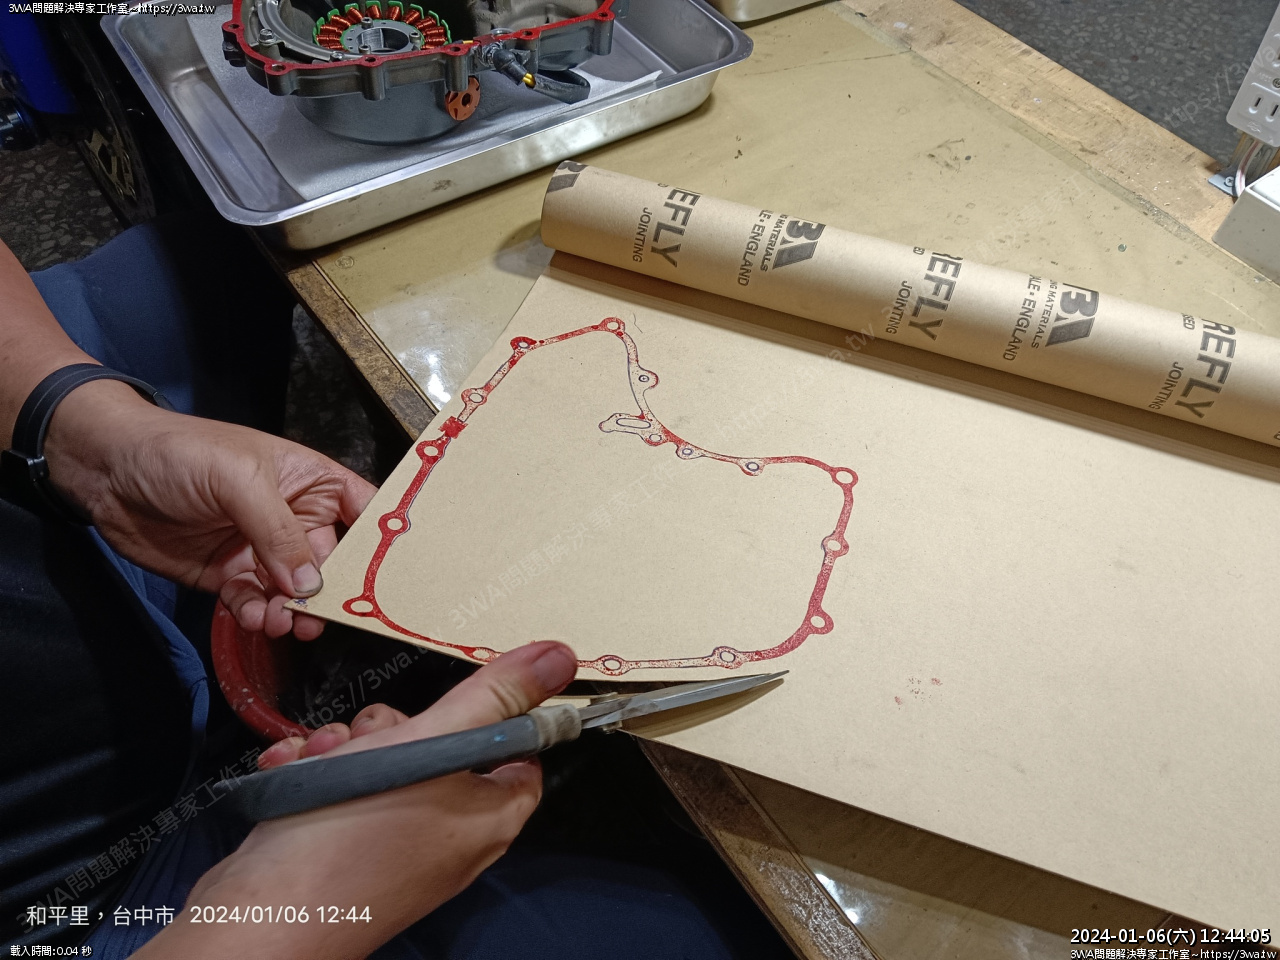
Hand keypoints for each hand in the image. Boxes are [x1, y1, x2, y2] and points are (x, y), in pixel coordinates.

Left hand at [43, 380, 375, 638]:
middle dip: (331, 591)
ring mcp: (261, 549)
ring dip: (294, 610)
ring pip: (295, 590)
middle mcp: (293, 518)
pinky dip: (259, 616)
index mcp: (309, 481)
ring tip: (282, 621)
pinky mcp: (229, 576)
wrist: (105, 470)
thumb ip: (278, 531)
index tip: (393, 576)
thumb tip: (310, 582)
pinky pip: (257, 603)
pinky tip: (254, 618)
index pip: (363, 511)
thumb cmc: (178, 452)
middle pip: (334, 562)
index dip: (382, 540)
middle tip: (322, 615)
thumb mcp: (237, 480)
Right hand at [135, 641, 577, 959]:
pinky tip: (291, 773)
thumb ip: (492, 697)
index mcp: (489, 817)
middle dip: (394, 725)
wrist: (259, 918)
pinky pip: (344, 790)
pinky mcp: (347, 849)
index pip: (519, 750)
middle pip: (441, 747)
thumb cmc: (349, 838)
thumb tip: (558, 658)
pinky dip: (317, 773)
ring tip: (321, 758)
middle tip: (369, 735)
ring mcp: (396, 846)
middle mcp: (450, 836)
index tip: (456, 694)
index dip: (491, 714)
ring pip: (383, 762)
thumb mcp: (429, 743)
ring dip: (345, 746)